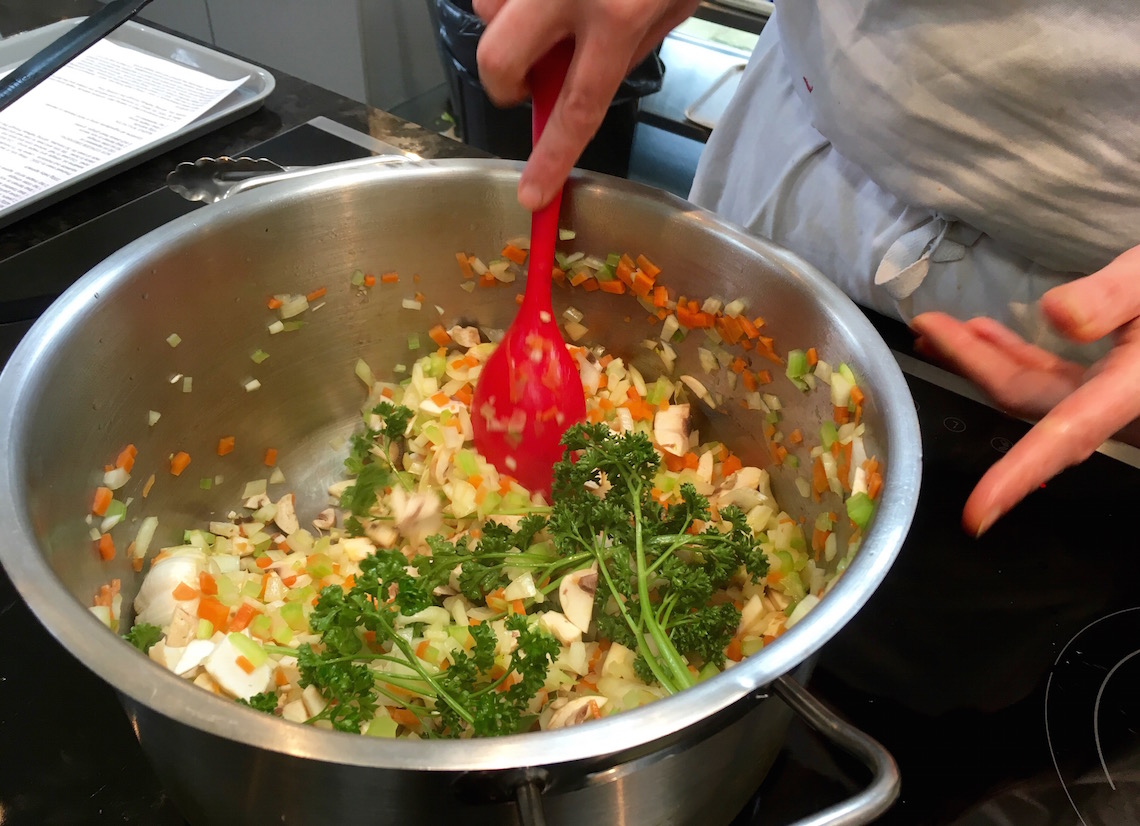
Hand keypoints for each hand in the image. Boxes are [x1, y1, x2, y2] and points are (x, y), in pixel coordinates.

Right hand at [474, 0, 698, 210]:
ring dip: (509, 19)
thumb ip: (625, 45)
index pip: (576, 107)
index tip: (531, 194)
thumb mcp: (673, 6)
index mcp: (619, 17)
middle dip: (504, 83)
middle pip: (498, 58)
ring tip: (551, 8)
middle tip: (527, 82)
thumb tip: (580, 76)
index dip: (550, 159)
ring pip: (487, 7)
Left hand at [910, 245, 1139, 536]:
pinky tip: (986, 332)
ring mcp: (1114, 399)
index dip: (1015, 479)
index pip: (1062, 439)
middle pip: (1029, 401)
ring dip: (985, 360)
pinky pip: (1055, 380)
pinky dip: (1017, 356)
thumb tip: (1057, 315)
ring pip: (1036, 390)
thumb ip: (1115, 296)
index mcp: (1132, 393)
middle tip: (924, 329)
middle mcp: (1121, 408)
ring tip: (936, 330)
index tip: (977, 515)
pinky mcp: (1113, 385)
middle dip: (971, 366)